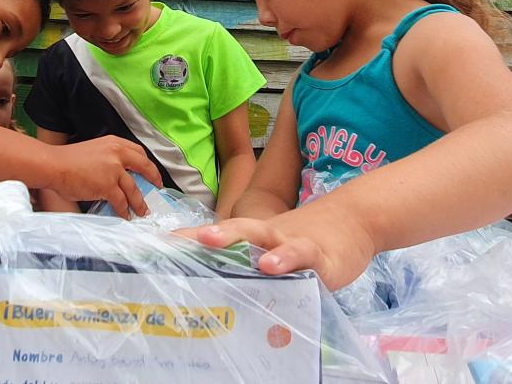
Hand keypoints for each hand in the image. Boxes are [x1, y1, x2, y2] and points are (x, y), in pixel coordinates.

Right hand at [49, 137, 161, 218]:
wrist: (54, 165)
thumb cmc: (68, 160)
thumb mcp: (95, 150)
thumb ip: (109, 158)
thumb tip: (120, 175)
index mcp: (114, 143)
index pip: (138, 152)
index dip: (147, 164)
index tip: (151, 172)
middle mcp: (117, 153)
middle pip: (144, 166)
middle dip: (154, 178)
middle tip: (158, 188)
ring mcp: (113, 169)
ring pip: (134, 188)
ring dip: (139, 202)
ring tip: (142, 211)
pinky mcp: (107, 185)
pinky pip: (121, 201)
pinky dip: (124, 210)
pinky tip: (125, 215)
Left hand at [177, 202, 376, 290]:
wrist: (355, 220)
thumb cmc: (307, 241)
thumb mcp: (277, 250)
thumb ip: (252, 267)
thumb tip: (217, 290)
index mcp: (256, 237)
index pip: (217, 236)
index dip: (188, 239)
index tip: (156, 244)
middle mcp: (268, 235)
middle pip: (233, 231)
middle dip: (202, 235)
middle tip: (175, 240)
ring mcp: (292, 242)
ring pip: (260, 236)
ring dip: (234, 238)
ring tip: (210, 241)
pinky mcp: (320, 257)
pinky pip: (300, 256)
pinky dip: (285, 259)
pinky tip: (271, 266)